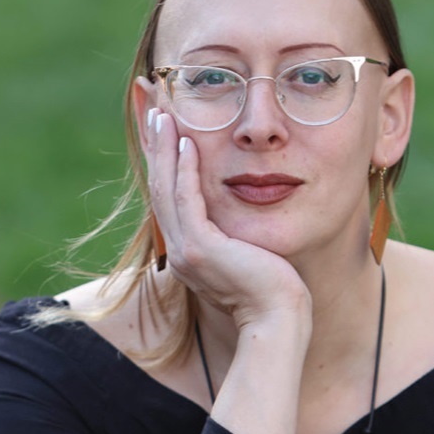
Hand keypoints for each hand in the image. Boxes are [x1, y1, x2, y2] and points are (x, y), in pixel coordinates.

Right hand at [145, 109, 310, 329]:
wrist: (277, 319)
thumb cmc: (273, 292)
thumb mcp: (248, 257)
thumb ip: (236, 238)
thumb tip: (242, 223)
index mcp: (190, 253)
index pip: (170, 199)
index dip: (165, 164)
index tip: (164, 134)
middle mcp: (181, 251)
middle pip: (159, 189)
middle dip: (157, 149)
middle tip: (155, 114)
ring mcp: (186, 251)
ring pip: (166, 189)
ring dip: (165, 149)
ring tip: (164, 117)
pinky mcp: (200, 248)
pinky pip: (187, 198)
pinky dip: (185, 169)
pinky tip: (188, 143)